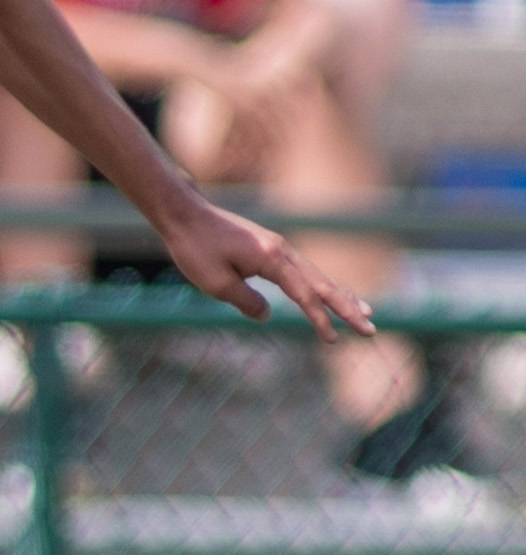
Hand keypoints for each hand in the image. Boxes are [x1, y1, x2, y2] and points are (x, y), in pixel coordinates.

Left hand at [154, 194, 373, 343]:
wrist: (184, 214)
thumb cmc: (195, 248)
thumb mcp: (215, 283)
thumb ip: (246, 301)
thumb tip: (268, 314)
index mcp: (272, 259)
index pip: (304, 295)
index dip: (320, 319)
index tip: (333, 340)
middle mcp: (283, 250)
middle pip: (322, 283)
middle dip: (348, 308)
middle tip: (370, 329)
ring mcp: (279, 247)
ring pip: (317, 275)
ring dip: (341, 296)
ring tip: (366, 312)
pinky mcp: (271, 248)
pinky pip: (303, 271)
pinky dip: (321, 285)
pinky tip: (329, 294)